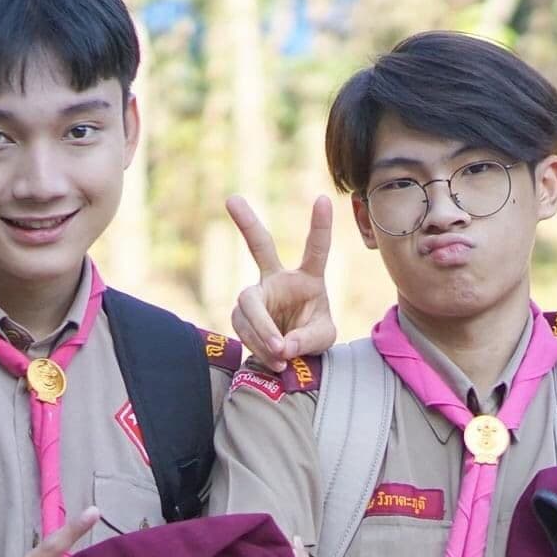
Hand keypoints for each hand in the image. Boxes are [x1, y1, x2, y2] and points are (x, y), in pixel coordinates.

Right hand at [227, 194, 337, 370]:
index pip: (315, 249)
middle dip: (246, 223)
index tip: (323, 198)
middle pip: (260, 246)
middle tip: (232, 198)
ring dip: (262, 330)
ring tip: (279, 352)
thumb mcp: (322, 339)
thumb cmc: (311, 338)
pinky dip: (257, 344)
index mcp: (308, 278)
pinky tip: (273, 358)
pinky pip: (244, 326)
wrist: (289, 356)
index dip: (320, 226)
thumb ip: (308, 340)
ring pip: (249, 304)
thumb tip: (283, 345)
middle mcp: (279, 279)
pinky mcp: (242, 313)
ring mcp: (258, 295)